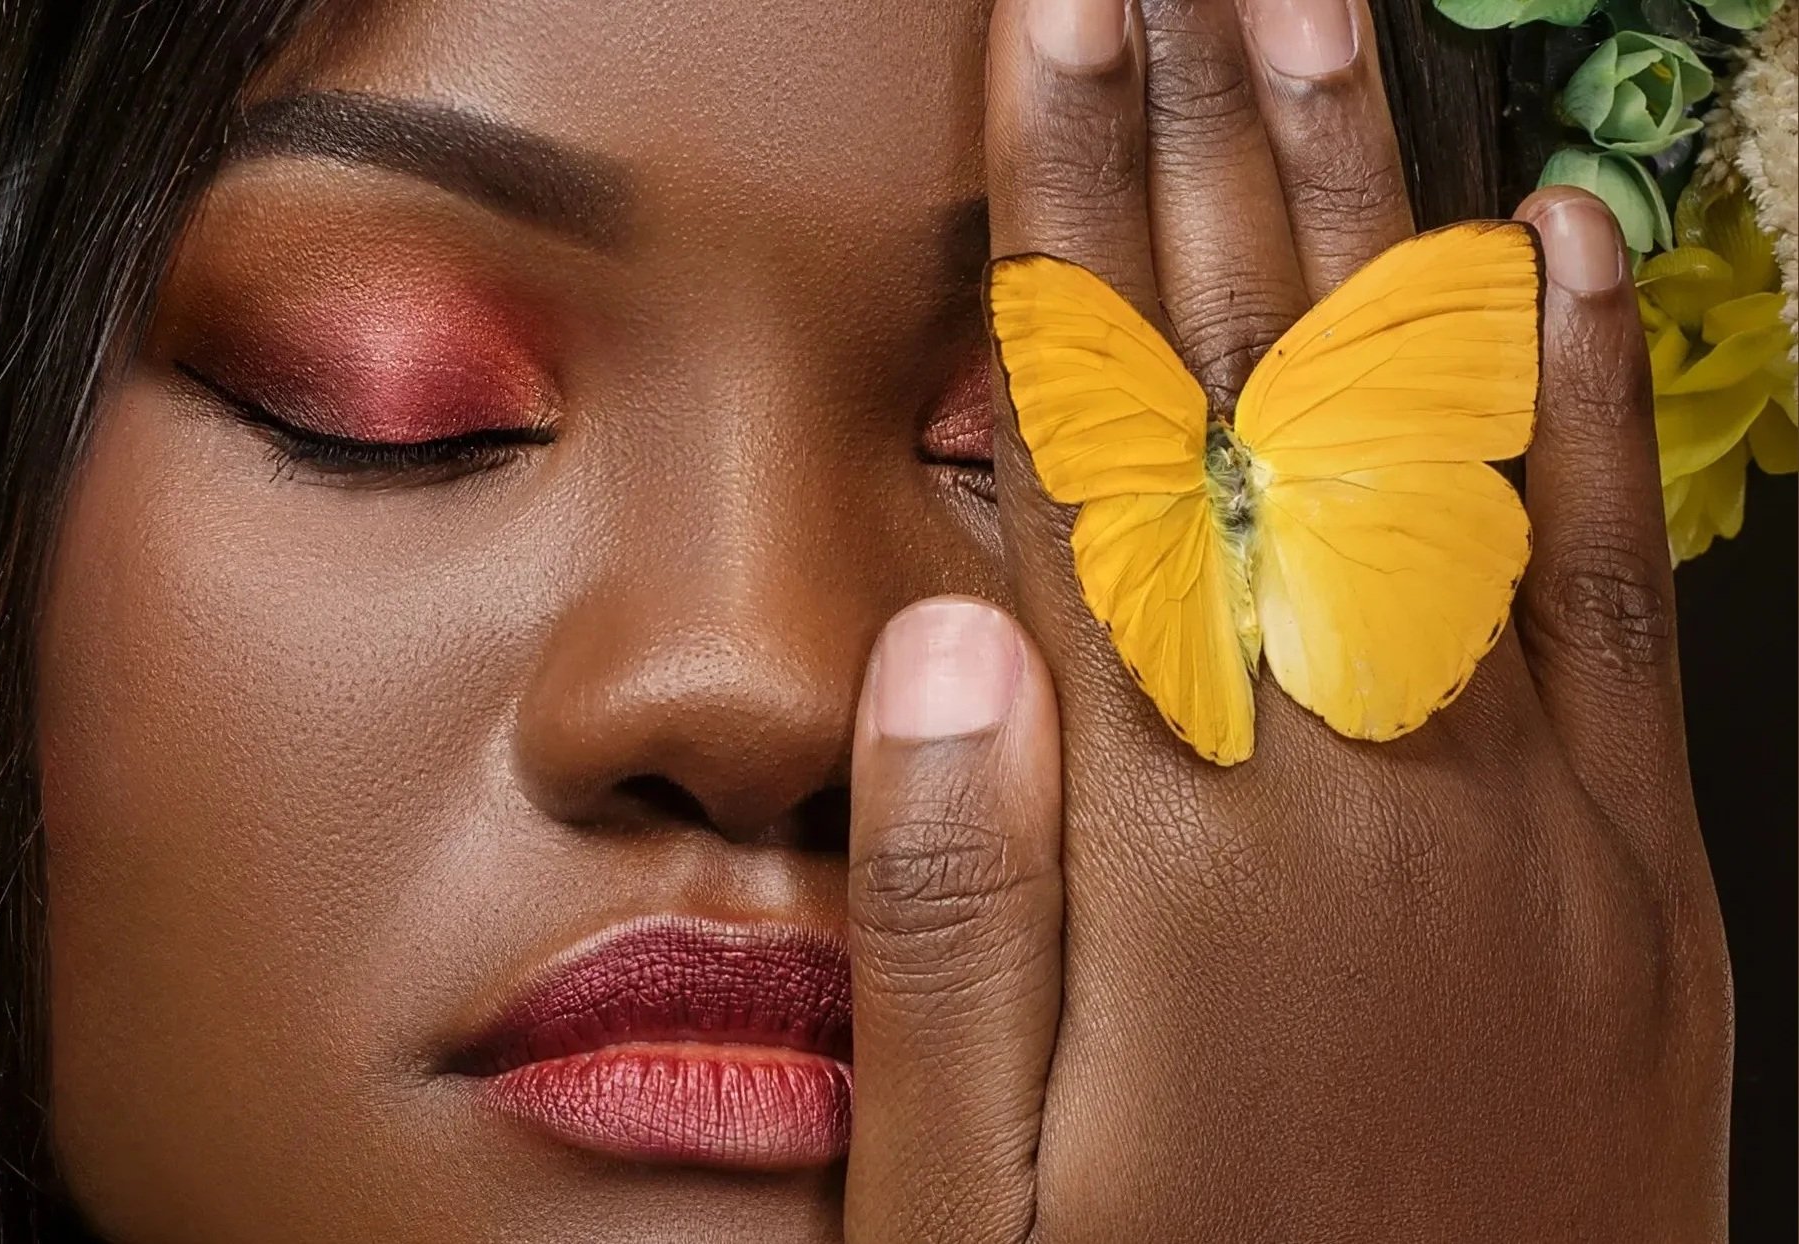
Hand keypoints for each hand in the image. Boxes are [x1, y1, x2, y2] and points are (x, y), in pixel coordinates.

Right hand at [840, 0, 1733, 1238]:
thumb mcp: (972, 1201)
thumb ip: (952, 905)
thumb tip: (944, 629)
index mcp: (1181, 850)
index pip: (1106, 459)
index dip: (1068, 225)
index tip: (1052, 36)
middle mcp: (1370, 790)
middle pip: (1273, 407)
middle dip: (1210, 154)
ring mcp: (1532, 825)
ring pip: (1444, 450)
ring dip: (1377, 216)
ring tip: (1323, 33)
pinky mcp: (1641, 883)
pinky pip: (1617, 591)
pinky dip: (1588, 405)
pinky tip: (1557, 260)